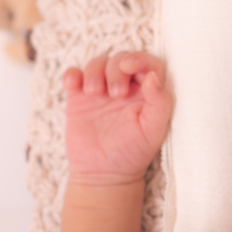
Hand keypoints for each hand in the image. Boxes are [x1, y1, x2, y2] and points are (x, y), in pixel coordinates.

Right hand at [63, 51, 173, 186]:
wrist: (104, 173)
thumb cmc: (133, 153)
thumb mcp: (153, 130)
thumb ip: (159, 102)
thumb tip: (153, 76)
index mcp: (146, 92)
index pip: (147, 63)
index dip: (139, 59)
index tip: (129, 68)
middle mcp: (125, 87)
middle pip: (120, 59)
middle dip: (116, 70)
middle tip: (115, 94)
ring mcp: (101, 90)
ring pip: (97, 63)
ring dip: (94, 71)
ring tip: (94, 92)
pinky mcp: (80, 97)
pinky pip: (74, 75)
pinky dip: (72, 74)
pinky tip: (72, 85)